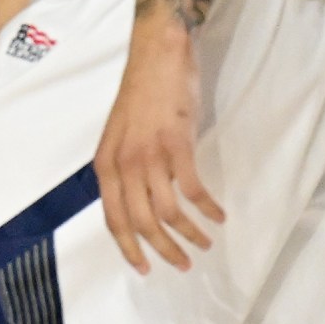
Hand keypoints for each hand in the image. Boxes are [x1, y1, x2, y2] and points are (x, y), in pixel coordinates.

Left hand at [93, 11, 223, 274]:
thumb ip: (125, 167)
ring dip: (189, 234)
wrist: (158, 54)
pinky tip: (218, 214)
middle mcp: (124, 165)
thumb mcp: (121, 135)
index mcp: (106, 165)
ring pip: (168, 212)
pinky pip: (193, 189)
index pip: (114, 220)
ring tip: (205, 243)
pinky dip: (207, 207)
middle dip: (164, 250)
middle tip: (184, 264)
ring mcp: (150, 155)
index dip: (130, 249)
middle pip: (142, 222)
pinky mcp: (178, 144)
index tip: (146, 269)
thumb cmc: (142, 91)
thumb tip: (140, 199)